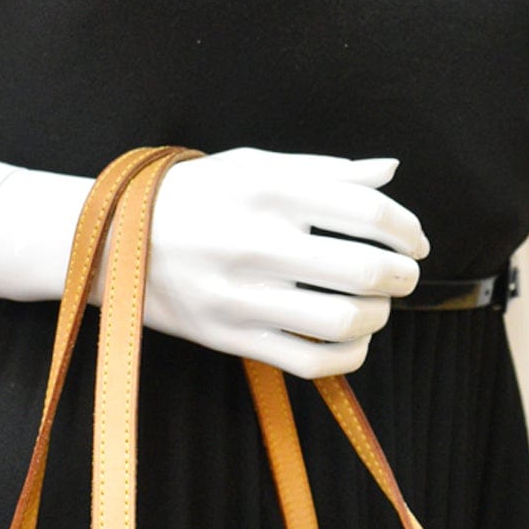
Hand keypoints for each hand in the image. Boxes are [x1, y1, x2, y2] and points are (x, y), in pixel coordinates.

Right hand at [117, 146, 429, 378]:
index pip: (367, 213)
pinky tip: (354, 341)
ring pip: (342, 321)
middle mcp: (256, 242)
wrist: (114, 242)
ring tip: (377, 307)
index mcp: (267, 190)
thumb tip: (390, 171)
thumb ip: (324, 171)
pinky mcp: (231, 338)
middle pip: (364, 270)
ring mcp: (242, 295)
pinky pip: (310, 361)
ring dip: (377, 317)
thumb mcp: (252, 167)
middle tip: (403, 276)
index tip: (415, 241)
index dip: (407, 230)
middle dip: (401, 277)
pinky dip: (349, 356)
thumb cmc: (195, 197)